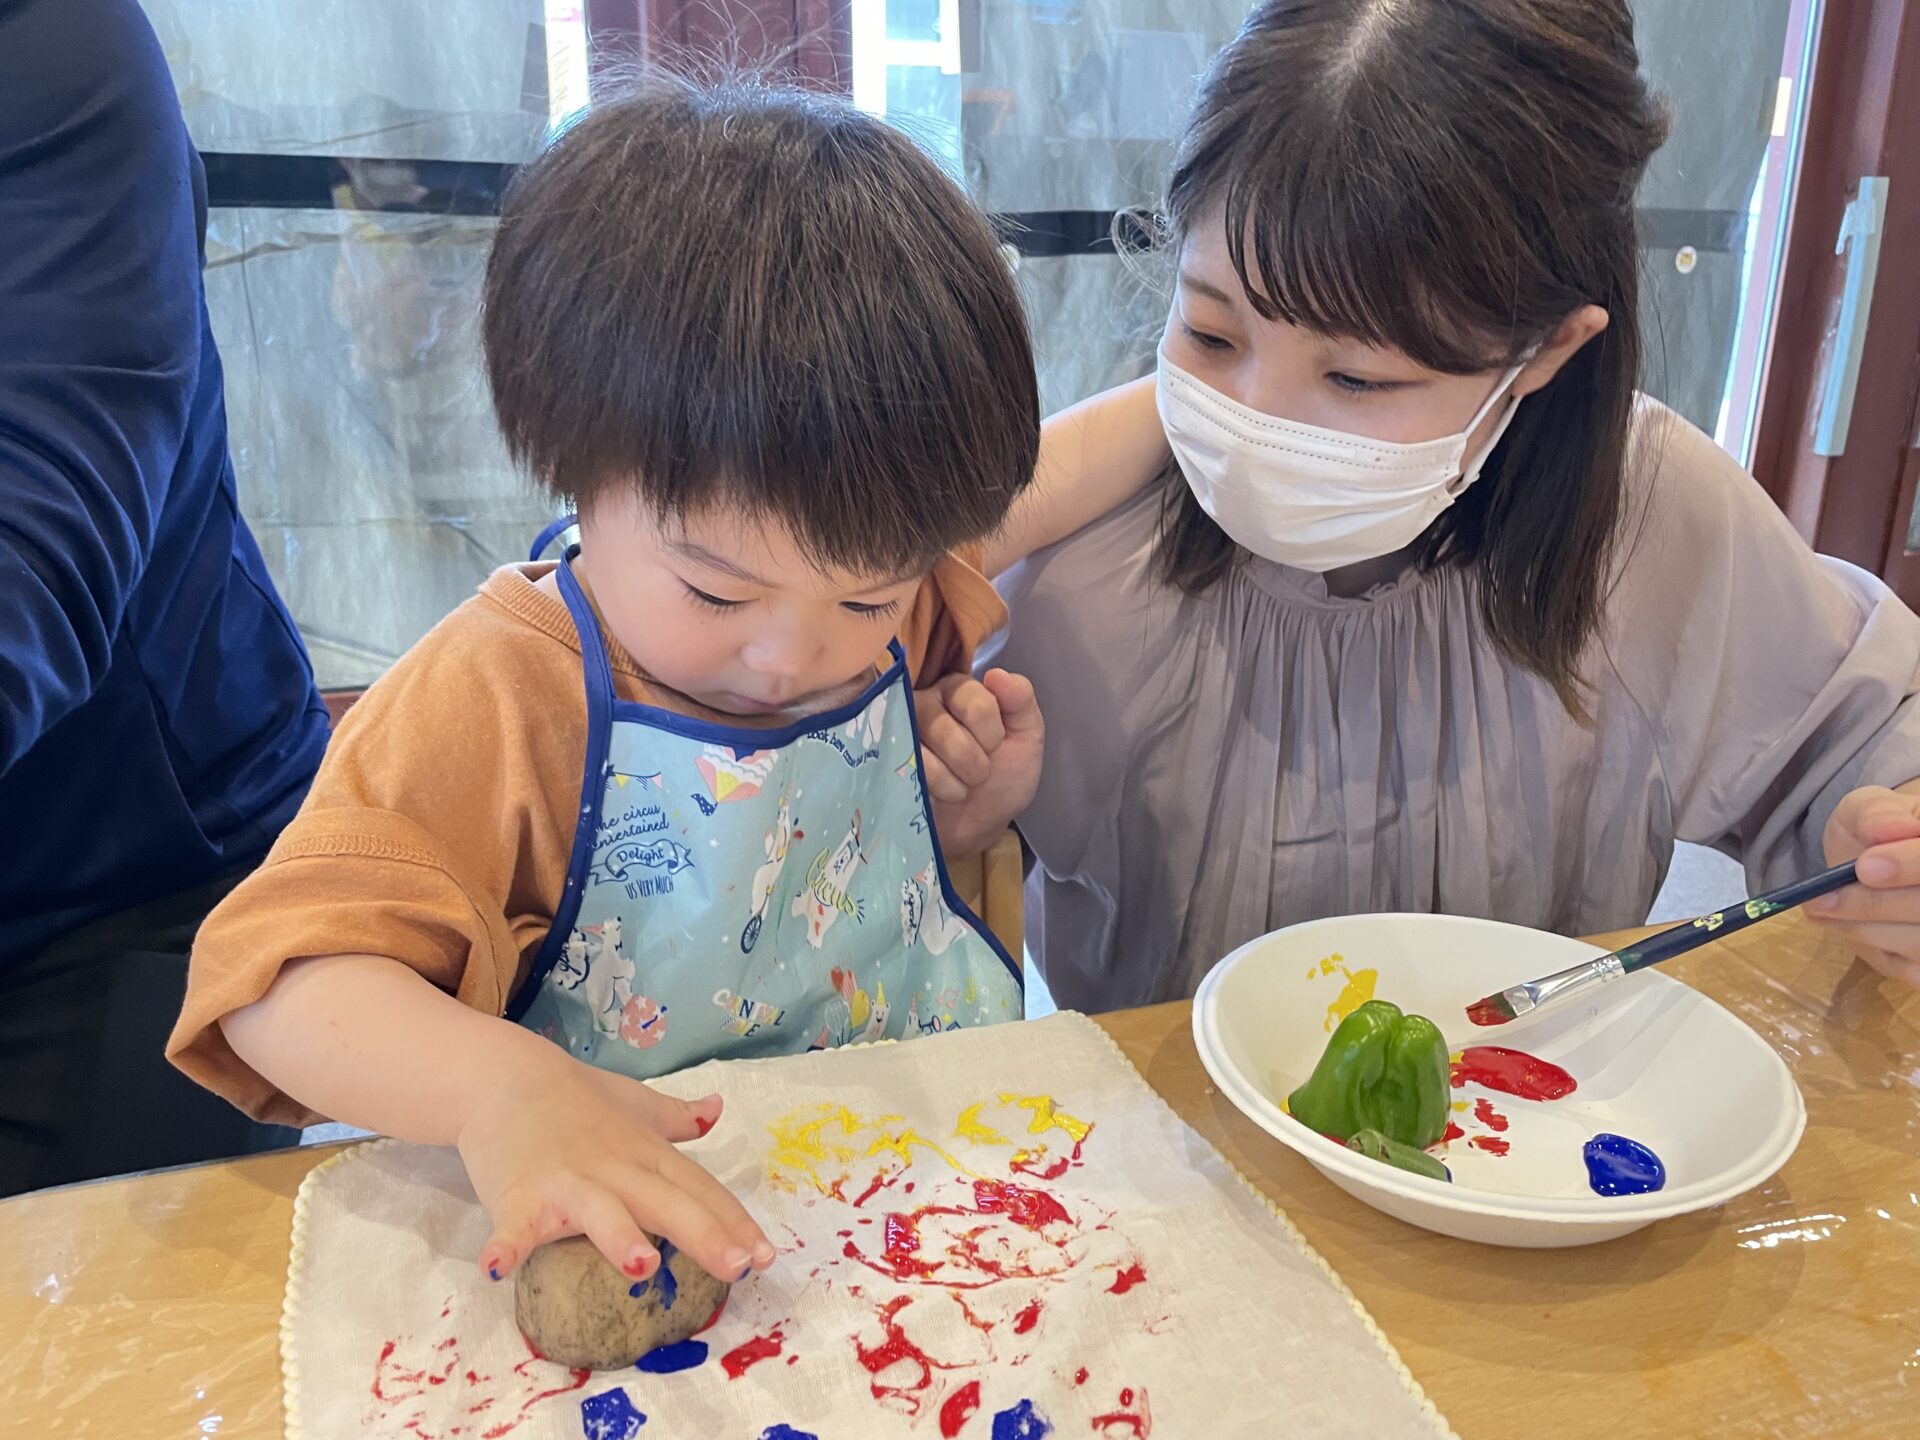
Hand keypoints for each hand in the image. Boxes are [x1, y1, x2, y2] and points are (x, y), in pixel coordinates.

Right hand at [456, 1043, 774, 1284]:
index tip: (767, 1256)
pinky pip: (513, 1225)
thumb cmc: (573, 1099)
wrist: (502, 1075)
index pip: (700, 1189)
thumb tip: (718, 1110)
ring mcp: (566, 1181)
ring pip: (599, 1211)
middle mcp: (615, 1168)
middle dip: (704, 1234)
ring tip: (642, 1267)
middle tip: (740, 1267)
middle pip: (666, 1202)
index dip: (734, 1221)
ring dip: (618, 1237)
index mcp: (647, 1153)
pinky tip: (498, 1267)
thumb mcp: (635, 1106)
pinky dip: (505, 1244)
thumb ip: (676, 1118)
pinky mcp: (518, 1194)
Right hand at [913, 669, 1044, 855]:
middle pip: (947, 728)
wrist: (980, 824)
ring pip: (928, 749)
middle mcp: (924, 701)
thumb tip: (997, 675)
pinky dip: (941, 789)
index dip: (992, 734)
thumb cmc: (1003, 775)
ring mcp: (900, 731)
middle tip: (978, 769)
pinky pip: (914, 769)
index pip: (976, 700)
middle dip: (974, 761)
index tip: (996, 746)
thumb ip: (1021, 700)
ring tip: (961, 782)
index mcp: (958, 689)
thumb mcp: (1026, 736)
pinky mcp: (887, 759)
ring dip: (958, 778)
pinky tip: (942, 792)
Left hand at [1809, 784, 1919, 985]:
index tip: (1864, 867)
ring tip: (1823, 907)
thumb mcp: (1868, 808)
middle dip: (1877, 904)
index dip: (1909, 866)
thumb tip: (1896, 829)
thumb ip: (1878, 813)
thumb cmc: (1876, 832)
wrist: (1872, 863)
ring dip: (1868, 928)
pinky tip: (1845, 924)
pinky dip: (1876, 948)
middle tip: (1823, 898)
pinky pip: (1914, 970)